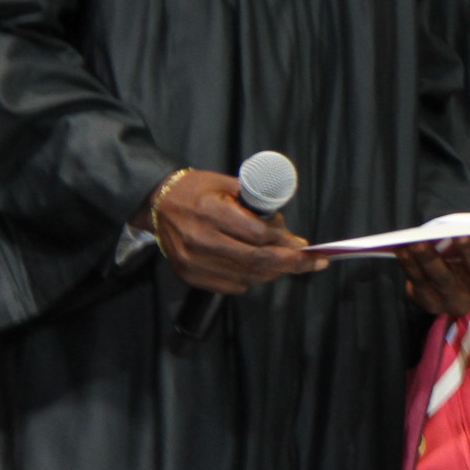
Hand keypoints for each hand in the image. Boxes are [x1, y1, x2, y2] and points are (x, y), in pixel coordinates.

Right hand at [149, 170, 324, 294]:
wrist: (158, 203)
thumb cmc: (196, 189)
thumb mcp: (228, 184)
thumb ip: (256, 204)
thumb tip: (284, 230)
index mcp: (211, 212)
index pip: (258, 234)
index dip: (284, 240)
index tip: (301, 242)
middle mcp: (201, 240)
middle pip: (256, 260)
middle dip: (290, 263)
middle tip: (311, 262)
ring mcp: (193, 261)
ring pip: (246, 276)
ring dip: (273, 272)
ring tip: (288, 264)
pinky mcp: (189, 275)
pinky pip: (230, 285)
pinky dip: (251, 278)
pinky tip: (259, 268)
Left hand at [396, 237, 469, 316]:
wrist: (446, 272)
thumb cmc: (468, 243)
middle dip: (468, 254)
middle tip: (457, 234)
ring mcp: (458, 302)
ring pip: (444, 281)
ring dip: (430, 259)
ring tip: (419, 241)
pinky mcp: (432, 303)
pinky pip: (419, 285)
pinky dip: (410, 266)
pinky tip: (403, 249)